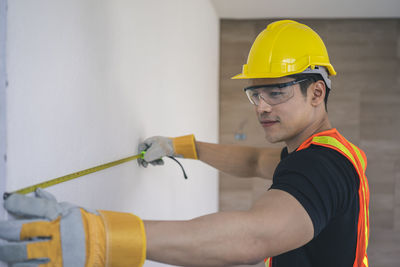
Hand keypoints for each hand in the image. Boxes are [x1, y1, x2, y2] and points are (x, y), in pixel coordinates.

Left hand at [0, 189, 145, 266]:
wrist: (106, 245)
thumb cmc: (89, 227)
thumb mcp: (72, 210)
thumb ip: (52, 203)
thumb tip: (38, 192)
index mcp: (62, 216)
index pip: (36, 206)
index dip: (18, 204)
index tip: (8, 202)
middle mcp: (58, 232)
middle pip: (23, 230)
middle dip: (6, 231)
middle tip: (0, 230)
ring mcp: (57, 252)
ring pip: (23, 253)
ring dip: (8, 252)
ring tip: (2, 250)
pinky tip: (15, 264)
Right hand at [138, 136, 173, 166]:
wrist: (178, 147)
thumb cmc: (166, 147)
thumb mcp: (152, 153)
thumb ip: (146, 157)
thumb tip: (145, 159)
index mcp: (150, 140)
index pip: (141, 147)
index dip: (140, 154)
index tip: (140, 161)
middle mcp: (154, 143)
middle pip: (146, 152)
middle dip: (147, 159)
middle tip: (146, 165)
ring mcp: (159, 147)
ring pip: (153, 156)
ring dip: (154, 161)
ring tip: (157, 163)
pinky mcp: (163, 151)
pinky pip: (158, 157)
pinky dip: (159, 161)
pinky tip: (162, 162)